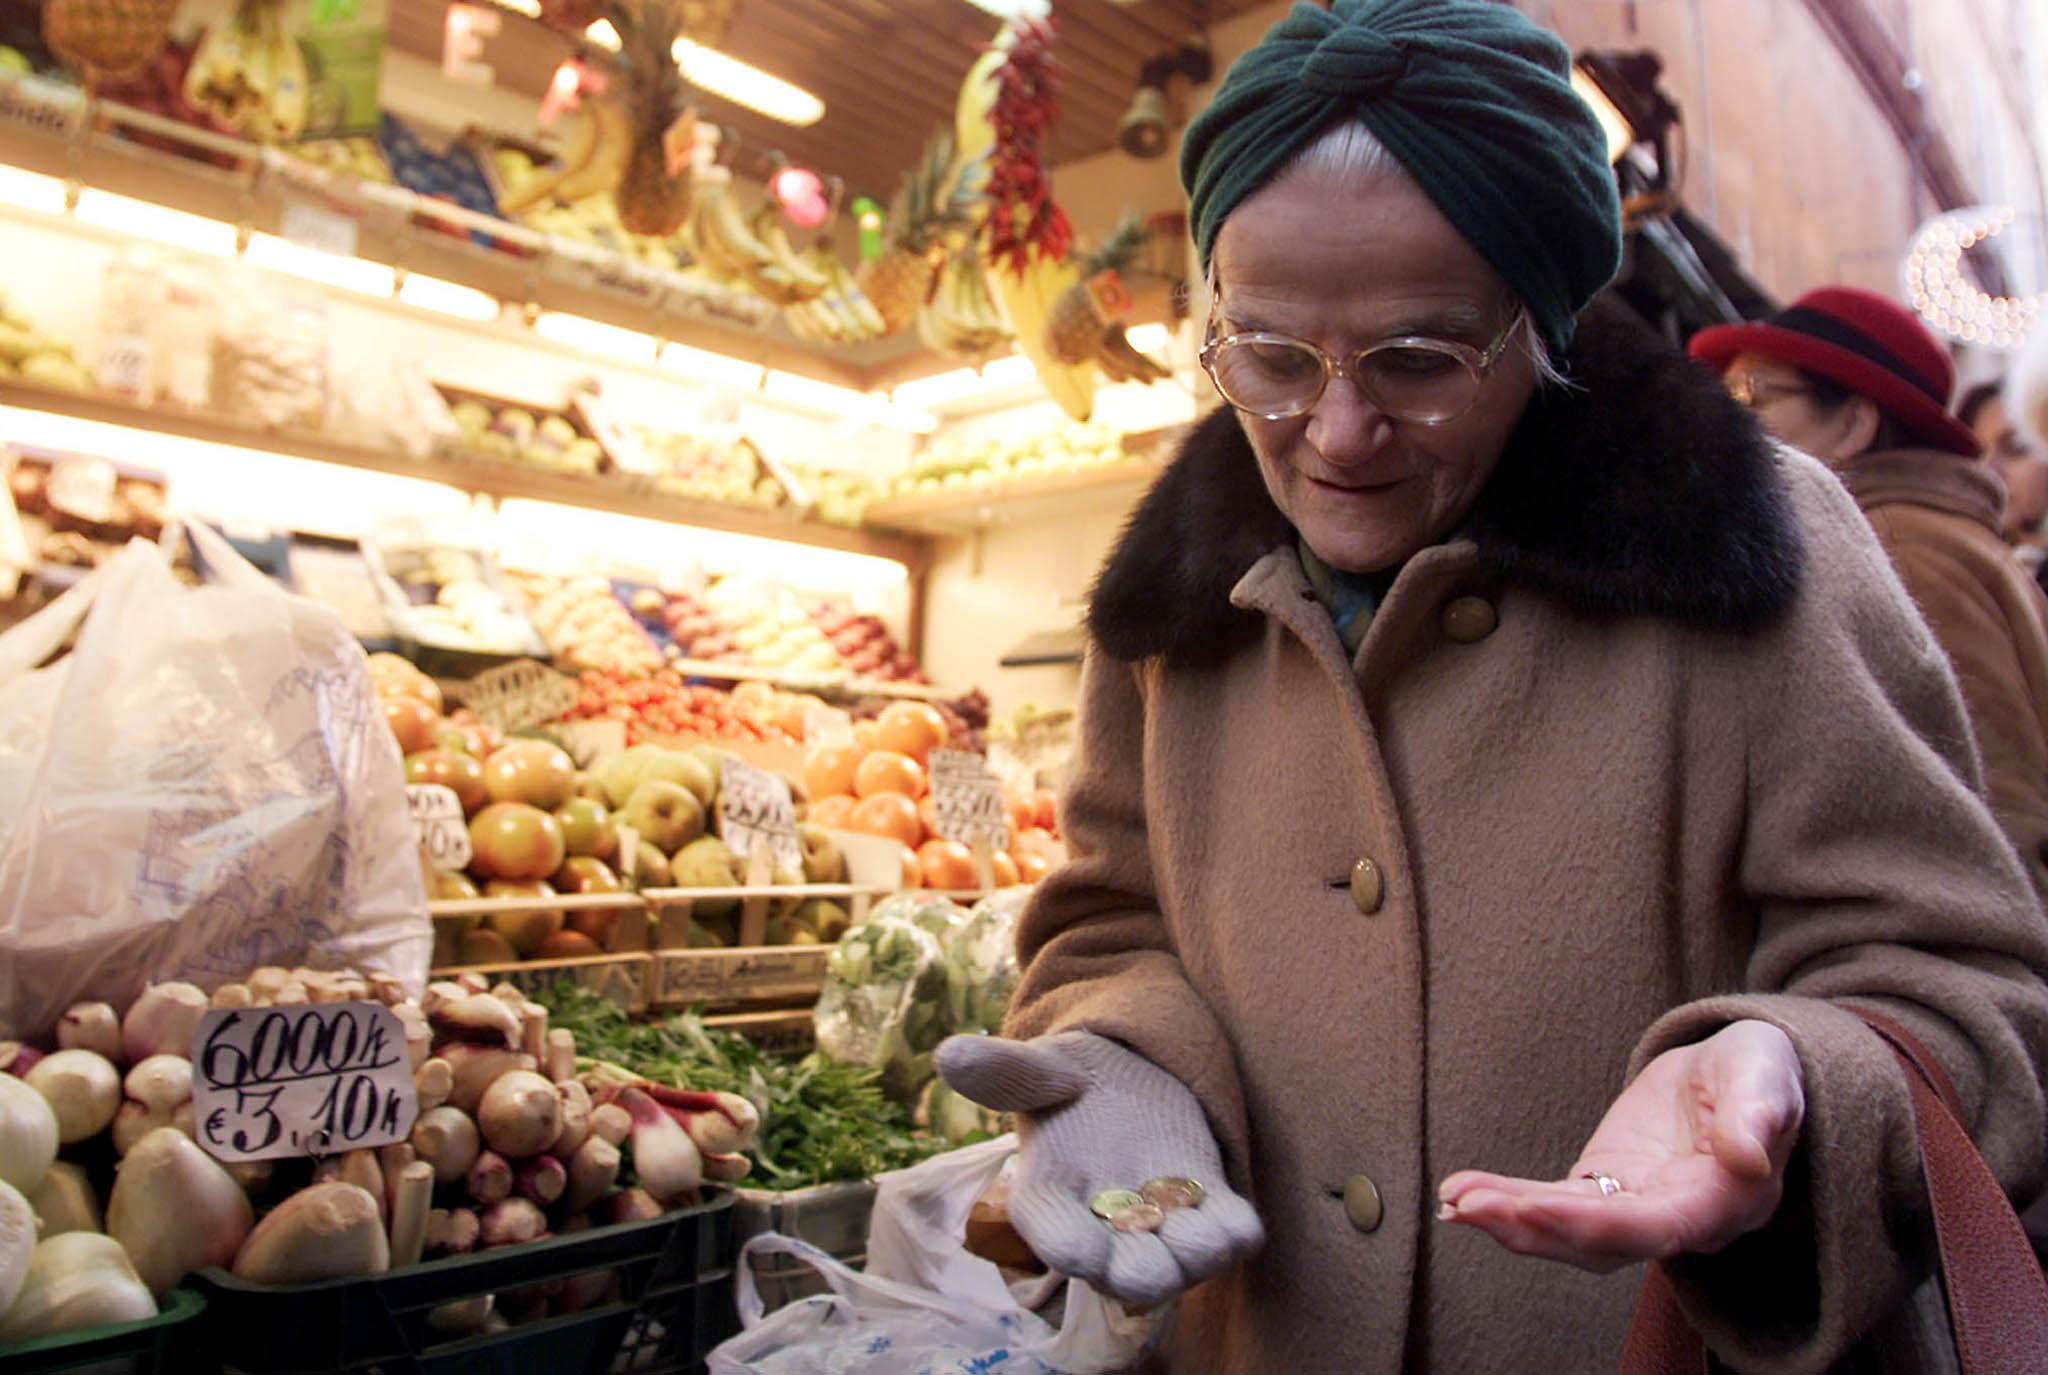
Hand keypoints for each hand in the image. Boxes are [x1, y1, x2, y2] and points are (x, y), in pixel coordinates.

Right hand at [936, 1031, 1264, 1305]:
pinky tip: (1238, 1219)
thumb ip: (1006, 1072)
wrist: (1126, 1078)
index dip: (1072, 1249)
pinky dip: (1235, 1233)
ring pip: (1182, 1262)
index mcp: (1051, 1199)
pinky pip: (1226, 1235)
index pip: (1058, 1241)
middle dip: (1142, 1271)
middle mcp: (1105, 1228)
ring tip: (1204, 1228)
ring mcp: (1159, 1224)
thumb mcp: (1042, 1067)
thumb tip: (949, 1052)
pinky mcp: (1206, 1205)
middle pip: (1124, 1273)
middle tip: (1153, 1255)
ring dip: (1197, 1254)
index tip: (1089, 1244)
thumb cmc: (1070, 1080)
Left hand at [1436, 1019, 1803, 1271]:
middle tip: (1469, 1205)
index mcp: (1722, 1202)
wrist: (1742, 1074)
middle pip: (1600, 1242)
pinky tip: (1460, 1196)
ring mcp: (1636, 1210)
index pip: (1656, 1227)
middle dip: (1533, 1227)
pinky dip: (1507, 1204)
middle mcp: (1676, 1222)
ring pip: (1569, 1233)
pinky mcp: (1606, 1189)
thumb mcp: (1766, 1076)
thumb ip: (1759, 1113)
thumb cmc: (1759, 1073)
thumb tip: (1750, 1157)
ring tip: (1454, 1201)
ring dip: (1508, 1221)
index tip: (1535, 1208)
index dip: (1596, 1224)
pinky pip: (1553, 1207)